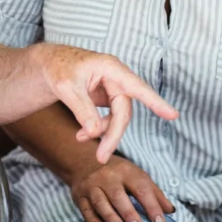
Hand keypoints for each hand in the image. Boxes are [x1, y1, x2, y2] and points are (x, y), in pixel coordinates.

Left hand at [33, 44, 177, 162]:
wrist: (48, 65)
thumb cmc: (58, 67)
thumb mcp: (65, 87)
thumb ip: (82, 109)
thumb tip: (96, 131)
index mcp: (110, 68)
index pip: (136, 87)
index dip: (155, 101)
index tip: (173, 115)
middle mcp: (116, 78)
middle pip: (124, 111)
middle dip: (113, 134)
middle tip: (101, 156)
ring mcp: (111, 89)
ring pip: (117, 117)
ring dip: (103, 133)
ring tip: (79, 139)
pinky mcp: (105, 98)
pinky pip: (108, 118)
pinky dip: (96, 129)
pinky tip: (81, 135)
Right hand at [69, 155, 175, 221]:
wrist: (84, 162)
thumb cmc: (118, 173)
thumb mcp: (137, 176)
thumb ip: (155, 194)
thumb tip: (171, 211)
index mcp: (127, 171)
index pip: (141, 188)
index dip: (152, 206)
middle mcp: (108, 176)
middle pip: (118, 196)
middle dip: (129, 213)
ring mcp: (92, 185)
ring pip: (101, 202)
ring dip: (111, 217)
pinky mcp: (79, 194)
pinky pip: (85, 208)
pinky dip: (92, 219)